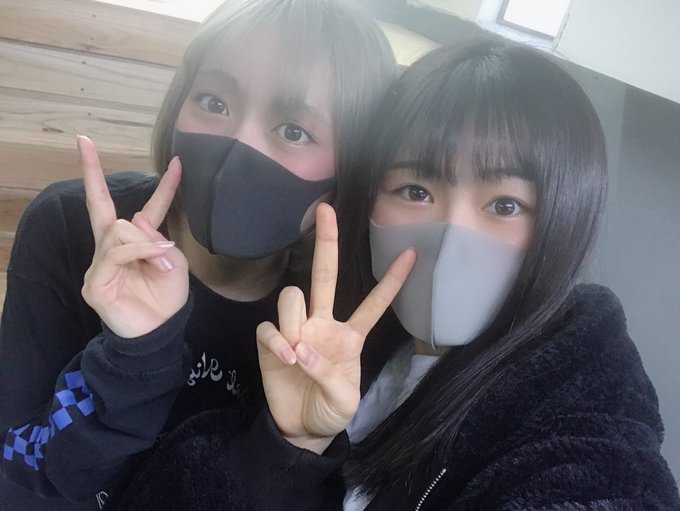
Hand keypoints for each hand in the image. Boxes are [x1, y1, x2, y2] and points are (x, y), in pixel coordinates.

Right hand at [79, 135, 188, 337]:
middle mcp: (113, 249)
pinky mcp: (95, 281)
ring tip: (164, 261)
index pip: (147, 209)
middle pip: (102, 207)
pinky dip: (139, 252)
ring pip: (118, 230)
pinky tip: (156, 260)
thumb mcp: (174, 264)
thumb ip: (159, 239)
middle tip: (85, 142)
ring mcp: (101, 264)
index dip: (164, 187)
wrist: (161, 333)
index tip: (179, 163)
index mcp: (136, 244)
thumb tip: (137, 221)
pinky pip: (116, 253)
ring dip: (147, 243)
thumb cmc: (167, 300)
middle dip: (92, 173)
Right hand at [256, 203, 414, 452]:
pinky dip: (277, 340)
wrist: (301, 429)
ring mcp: (296, 329)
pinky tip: (285, 358)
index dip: (391, 281)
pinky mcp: (271, 341)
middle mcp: (323, 323)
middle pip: (325, 275)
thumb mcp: (345, 401)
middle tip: (326, 210)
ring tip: (297, 354)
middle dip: (327, 243)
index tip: (411, 254)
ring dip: (294, 321)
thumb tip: (302, 350)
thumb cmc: (331, 411)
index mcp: (350, 336)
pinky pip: (270, 326)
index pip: (374, 303)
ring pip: (292, 296)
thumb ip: (329, 375)